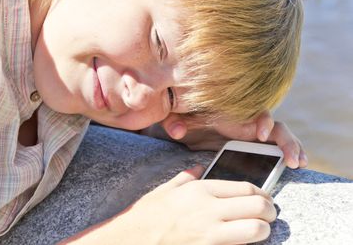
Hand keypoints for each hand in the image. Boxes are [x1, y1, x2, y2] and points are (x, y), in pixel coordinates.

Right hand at [65, 165, 276, 244]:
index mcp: (200, 190)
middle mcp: (209, 208)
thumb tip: (197, 167)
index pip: (246, 187)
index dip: (263, 193)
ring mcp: (210, 232)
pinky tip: (243, 242)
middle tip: (269, 215)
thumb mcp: (166, 189)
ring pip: (256, 229)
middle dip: (270, 211)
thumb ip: (186, 177)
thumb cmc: (148, 214)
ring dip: (263, 230)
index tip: (265, 198)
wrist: (133, 239)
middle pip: (257, 206)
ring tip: (260, 230)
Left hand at [159, 111, 307, 168]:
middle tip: (291, 158)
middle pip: (275, 125)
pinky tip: (295, 164)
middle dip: (286, 141)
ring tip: (299, 163)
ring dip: (293, 147)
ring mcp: (254, 132)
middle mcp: (248, 120)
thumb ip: (175, 121)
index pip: (254, 111)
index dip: (261, 120)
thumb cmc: (185, 116)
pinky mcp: (255, 142)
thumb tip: (177, 130)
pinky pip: (276, 147)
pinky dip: (287, 153)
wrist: (186, 121)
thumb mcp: (178, 117)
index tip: (260, 133)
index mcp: (234, 113)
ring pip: (280, 136)